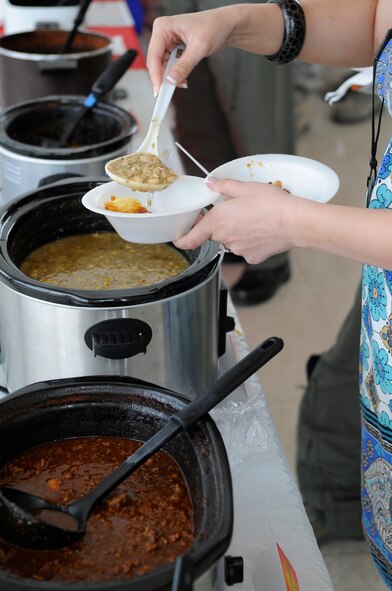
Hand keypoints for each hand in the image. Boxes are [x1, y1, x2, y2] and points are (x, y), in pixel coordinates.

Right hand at [146, 9, 236, 92]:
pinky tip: (184, 79)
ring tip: (183, 83)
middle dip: (164, 77)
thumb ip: (184, 65)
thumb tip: (171, 79)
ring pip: (163, 66)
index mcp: (164, 26)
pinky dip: (177, 74)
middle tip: (170, 92)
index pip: (154, 55)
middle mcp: (163, 33)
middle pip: (156, 62)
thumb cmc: (215, 26)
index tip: (160, 90)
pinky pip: (171, 66)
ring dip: (172, 77)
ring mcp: (168, 41)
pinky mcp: (175, 49)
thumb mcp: (199, 47)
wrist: (227, 25)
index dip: (156, 74)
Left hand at [174, 178, 298, 263]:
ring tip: (255, 219)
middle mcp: (225, 238)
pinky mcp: (251, 257)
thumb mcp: (246, 188)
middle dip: (222, 223)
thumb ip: (224, 187)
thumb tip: (211, 183)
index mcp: (218, 221)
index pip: (189, 239)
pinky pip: (245, 248)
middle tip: (237, 210)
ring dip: (238, 231)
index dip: (181, 238)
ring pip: (232, 240)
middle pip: (215, 233)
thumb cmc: (272, 204)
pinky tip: (262, 231)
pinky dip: (251, 241)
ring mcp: (238, 250)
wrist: (295, 222)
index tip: (179, 236)